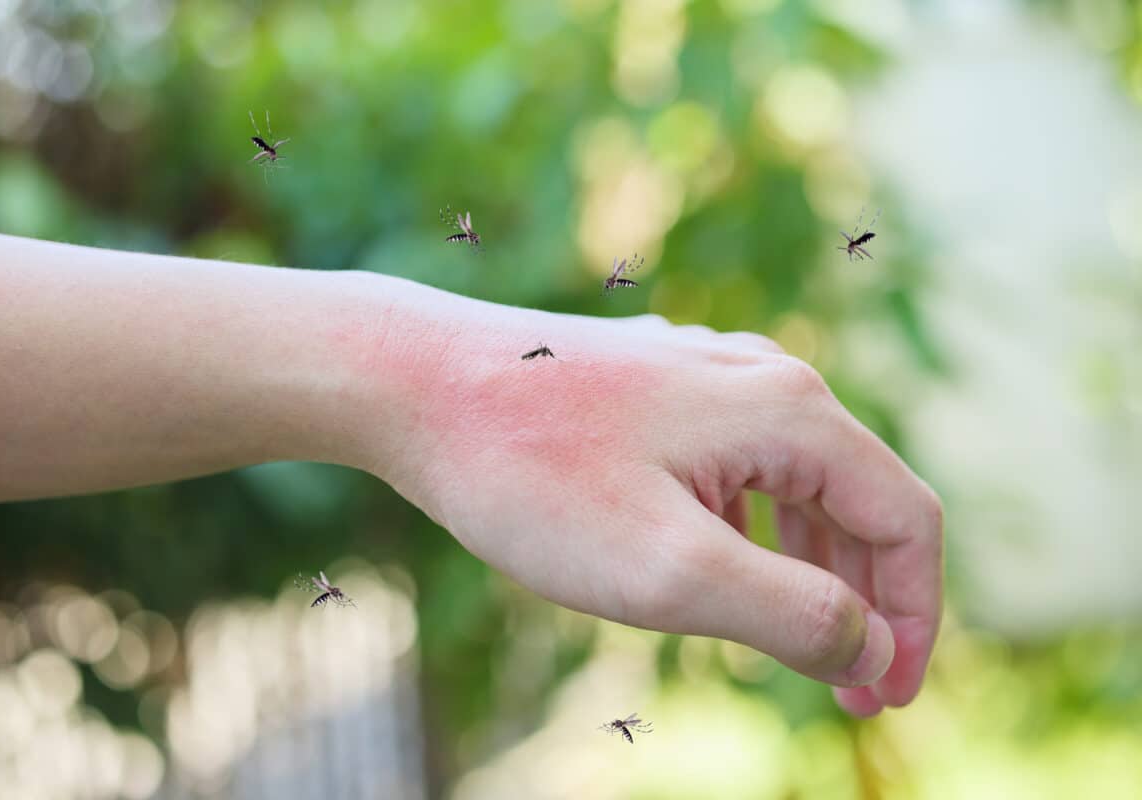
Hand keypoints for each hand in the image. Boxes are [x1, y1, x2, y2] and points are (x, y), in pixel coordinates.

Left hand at [369, 298, 942, 713]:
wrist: (414, 383)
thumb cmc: (533, 475)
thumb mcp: (669, 570)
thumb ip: (792, 614)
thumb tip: (871, 647)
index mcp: (790, 411)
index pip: (907, 520)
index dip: (917, 618)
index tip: (888, 696)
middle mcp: (762, 378)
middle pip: (859, 499)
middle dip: (866, 600)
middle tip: (846, 689)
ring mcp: (705, 376)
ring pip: (797, 484)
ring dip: (810, 569)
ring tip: (792, 643)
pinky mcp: (658, 389)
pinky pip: (739, 467)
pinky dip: (754, 531)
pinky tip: (721, 570)